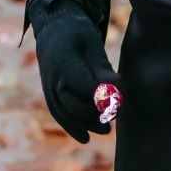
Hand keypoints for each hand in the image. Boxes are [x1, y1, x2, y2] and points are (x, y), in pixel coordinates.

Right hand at [30, 0, 117, 143]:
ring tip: (106, 130)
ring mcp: (49, 92)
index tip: (121, 92)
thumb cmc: (77, 35)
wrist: (52, 32)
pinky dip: (73, 128)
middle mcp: (53, 81)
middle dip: (97, 113)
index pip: (86, 87)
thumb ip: (101, 67)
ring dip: (87, 125)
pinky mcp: (50, 98)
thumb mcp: (92, 44)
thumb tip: (117, 88)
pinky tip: (86, 138)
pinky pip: (60, 117)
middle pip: (75, 106)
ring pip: (67, 116)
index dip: (105, 94)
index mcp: (64, 64)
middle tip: (117, 113)